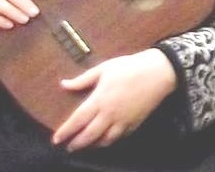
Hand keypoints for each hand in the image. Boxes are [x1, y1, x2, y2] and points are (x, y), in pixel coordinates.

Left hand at [52, 48, 176, 150]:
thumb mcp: (105, 68)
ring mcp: (122, 121)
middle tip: (69, 146)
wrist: (158, 71)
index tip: (56, 139)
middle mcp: (109, 114)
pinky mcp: (134, 123)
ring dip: (92, 145)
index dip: (65, 132)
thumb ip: (83, 79)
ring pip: (103, 141)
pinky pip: (119, 137)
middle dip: (76, 144)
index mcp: (100, 100)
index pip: (77, 121)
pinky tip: (105, 139)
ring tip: (86, 145)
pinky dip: (109, 141)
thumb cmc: (130, 67)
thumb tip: (63, 84)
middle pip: (88, 136)